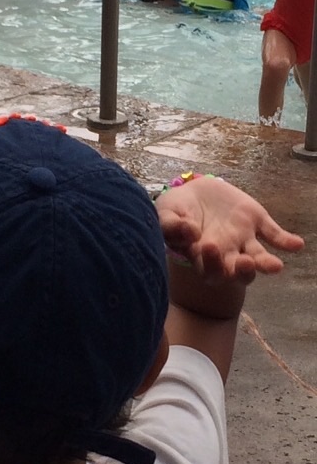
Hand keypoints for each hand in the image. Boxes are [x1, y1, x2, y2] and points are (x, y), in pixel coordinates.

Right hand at [156, 178, 303, 280]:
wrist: (193, 191)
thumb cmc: (176, 210)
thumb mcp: (166, 213)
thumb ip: (171, 225)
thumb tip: (189, 232)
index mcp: (202, 257)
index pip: (210, 270)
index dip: (212, 264)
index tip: (208, 246)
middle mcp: (226, 254)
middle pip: (236, 272)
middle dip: (241, 271)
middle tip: (244, 262)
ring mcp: (243, 239)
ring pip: (258, 257)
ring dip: (265, 263)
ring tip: (275, 265)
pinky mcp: (256, 221)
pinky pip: (274, 234)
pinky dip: (286, 241)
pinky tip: (297, 245)